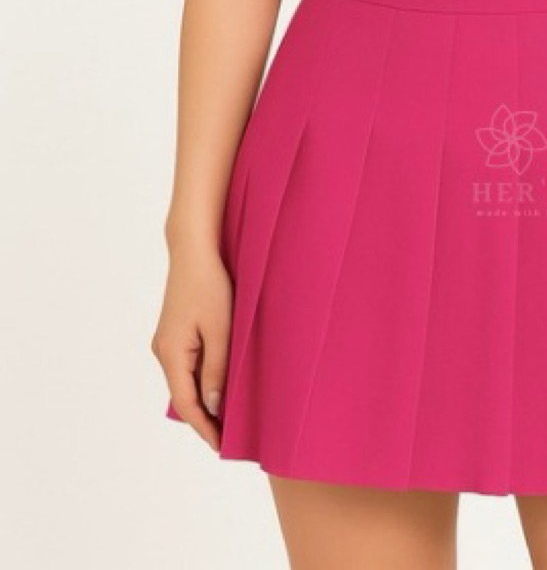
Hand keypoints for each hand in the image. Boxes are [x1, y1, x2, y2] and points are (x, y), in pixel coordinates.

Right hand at [151, 239, 232, 451]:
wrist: (194, 252)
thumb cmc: (210, 286)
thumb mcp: (221, 330)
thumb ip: (217, 369)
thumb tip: (212, 406)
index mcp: (171, 354)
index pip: (187, 404)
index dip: (204, 428)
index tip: (222, 447)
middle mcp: (163, 351)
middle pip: (183, 396)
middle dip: (205, 418)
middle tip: (230, 439)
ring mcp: (167, 342)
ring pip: (186, 381)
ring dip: (205, 399)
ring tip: (230, 417)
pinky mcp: (176, 333)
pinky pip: (188, 366)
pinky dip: (203, 380)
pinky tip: (221, 385)